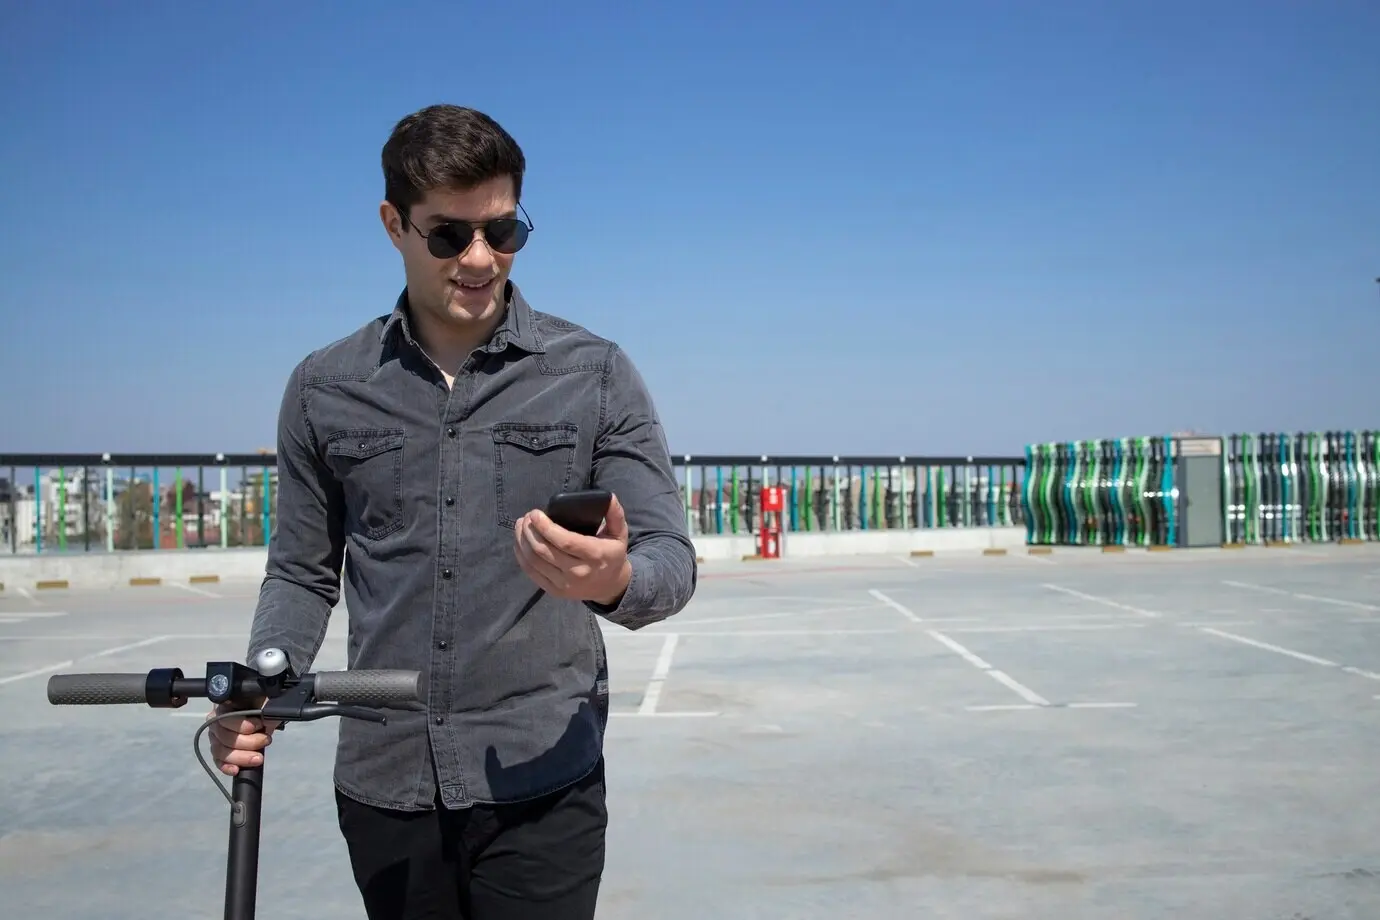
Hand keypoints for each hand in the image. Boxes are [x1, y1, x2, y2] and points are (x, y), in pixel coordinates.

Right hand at [207, 700, 278, 775]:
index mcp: (223, 706)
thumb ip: (265, 708)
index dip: (241, 724)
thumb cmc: (260, 702)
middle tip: (266, 740)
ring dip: (241, 757)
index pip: (224, 718)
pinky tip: (236, 770)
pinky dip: (226, 767)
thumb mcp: (264, 700)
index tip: (259, 725)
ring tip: (258, 758)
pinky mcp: (218, 752)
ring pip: (220, 751)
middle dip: (248, 742)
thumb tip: (268, 722)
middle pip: (224, 737)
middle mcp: (215, 722)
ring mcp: (215, 738)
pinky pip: (218, 761)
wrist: (260, 710)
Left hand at [515, 493, 632, 605]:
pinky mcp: (554, 591)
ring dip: (522, 541)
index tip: (535, 513)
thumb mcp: (619, 533)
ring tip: (521, 525)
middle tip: (527, 517)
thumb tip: (609, 496)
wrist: (610, 586)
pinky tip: (520, 542)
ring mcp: (564, 584)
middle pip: (544, 550)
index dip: (546, 527)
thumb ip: (615, 514)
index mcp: (595, 555)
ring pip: (534, 561)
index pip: (565, 541)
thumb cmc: (612, 554)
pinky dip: (521, 555)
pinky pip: (531, 572)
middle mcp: (578, 572)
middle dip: (530, 531)